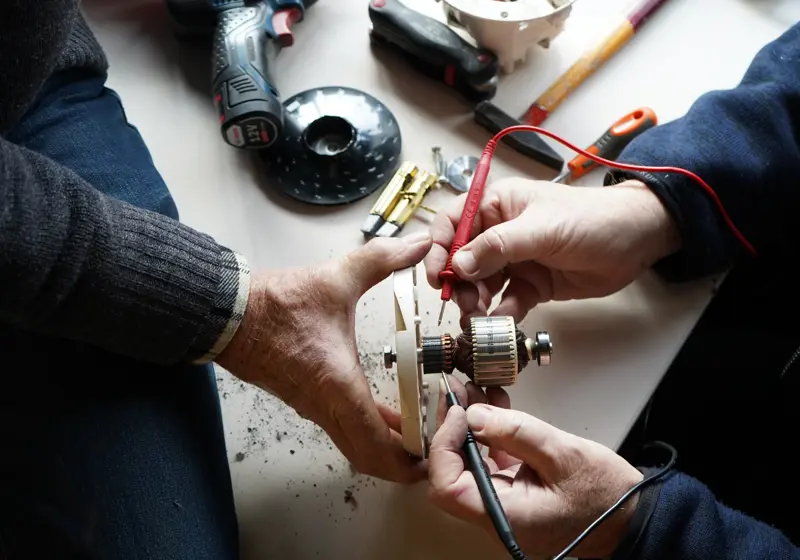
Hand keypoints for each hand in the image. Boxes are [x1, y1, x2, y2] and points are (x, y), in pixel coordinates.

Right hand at [217, 232, 432, 482]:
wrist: (228, 314)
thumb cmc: (276, 304)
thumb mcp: (336, 278)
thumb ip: (382, 259)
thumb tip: (418, 243)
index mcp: (338, 385)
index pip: (377, 446)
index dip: (409, 460)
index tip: (436, 454)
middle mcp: (325, 406)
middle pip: (369, 459)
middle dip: (404, 464)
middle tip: (435, 450)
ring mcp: (313, 407)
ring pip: (355, 445)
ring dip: (387, 446)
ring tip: (419, 432)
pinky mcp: (306, 399)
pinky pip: (343, 427)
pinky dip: (369, 429)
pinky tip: (387, 413)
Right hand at [424, 178, 679, 325]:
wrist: (635, 241)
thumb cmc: (591, 219)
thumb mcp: (541, 229)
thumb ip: (498, 247)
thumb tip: (460, 265)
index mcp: (496, 206)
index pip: (452, 224)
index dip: (438, 248)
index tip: (437, 275)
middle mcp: (499, 233)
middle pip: (462, 260)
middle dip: (458, 283)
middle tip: (463, 302)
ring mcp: (514, 260)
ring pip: (480, 284)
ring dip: (475, 302)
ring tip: (478, 317)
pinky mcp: (530, 284)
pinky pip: (505, 301)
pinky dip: (500, 313)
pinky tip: (502, 320)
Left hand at [429, 400, 643, 557]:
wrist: (632, 516)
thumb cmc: (607, 494)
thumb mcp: (563, 453)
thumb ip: (516, 432)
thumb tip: (475, 415)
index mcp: (507, 516)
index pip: (448, 486)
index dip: (445, 445)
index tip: (459, 413)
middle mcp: (499, 517)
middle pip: (453, 474)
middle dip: (452, 429)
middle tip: (456, 393)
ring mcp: (505, 507)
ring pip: (470, 466)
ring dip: (470, 427)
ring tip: (473, 391)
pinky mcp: (514, 495)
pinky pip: (491, 465)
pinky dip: (490, 435)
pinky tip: (494, 407)